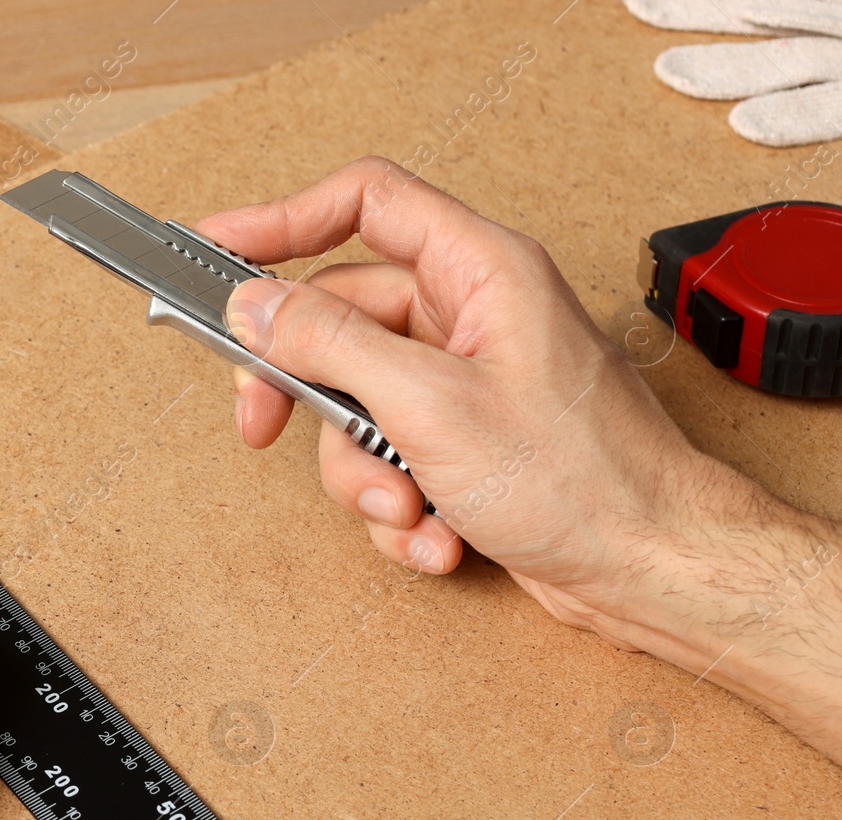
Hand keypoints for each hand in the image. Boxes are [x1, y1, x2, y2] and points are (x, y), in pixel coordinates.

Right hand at [198, 157, 841, 761]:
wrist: (649, 568)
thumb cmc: (585, 478)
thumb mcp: (431, 403)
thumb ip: (330, 344)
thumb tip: (256, 303)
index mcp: (480, 273)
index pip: (366, 204)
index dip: (284, 219)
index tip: (218, 245)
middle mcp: (470, 317)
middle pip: (339, 321)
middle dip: (307, 393)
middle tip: (260, 425)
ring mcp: (464, 383)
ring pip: (355, 404)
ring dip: (362, 475)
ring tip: (404, 510)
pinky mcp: (461, 444)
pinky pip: (386, 459)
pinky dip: (396, 508)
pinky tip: (435, 536)